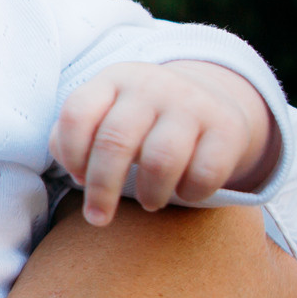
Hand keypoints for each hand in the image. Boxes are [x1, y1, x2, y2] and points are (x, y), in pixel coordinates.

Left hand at [52, 61, 279, 225]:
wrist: (207, 102)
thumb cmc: (137, 123)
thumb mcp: (103, 118)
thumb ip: (72, 138)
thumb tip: (69, 161)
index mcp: (113, 80)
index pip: (77, 112)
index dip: (71, 153)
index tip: (76, 177)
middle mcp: (151, 85)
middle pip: (116, 141)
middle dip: (102, 189)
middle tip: (98, 218)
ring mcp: (191, 102)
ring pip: (161, 160)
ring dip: (150, 194)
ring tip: (150, 202)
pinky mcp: (227, 125)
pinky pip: (205, 172)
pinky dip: (191, 193)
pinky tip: (184, 192)